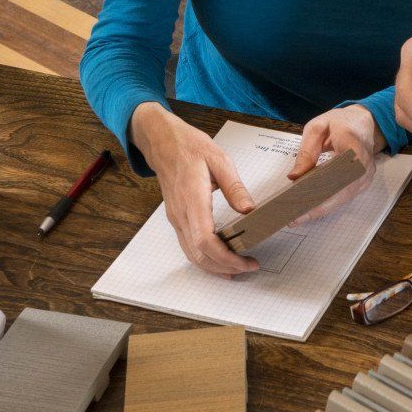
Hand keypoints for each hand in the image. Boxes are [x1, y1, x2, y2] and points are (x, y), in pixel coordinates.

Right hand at [129, 102, 258, 276]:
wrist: (163, 142)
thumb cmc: (190, 147)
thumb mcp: (219, 159)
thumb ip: (234, 187)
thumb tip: (249, 210)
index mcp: (192, 198)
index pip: (204, 240)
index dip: (225, 258)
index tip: (245, 262)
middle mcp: (181, 214)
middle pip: (198, 255)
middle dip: (225, 268)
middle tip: (249, 267)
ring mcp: (176, 218)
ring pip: (192, 255)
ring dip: (215, 267)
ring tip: (238, 268)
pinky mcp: (177, 219)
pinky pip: (189, 247)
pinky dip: (205, 259)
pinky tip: (221, 259)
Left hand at [288, 105, 383, 224]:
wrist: (364, 122)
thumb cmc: (341, 122)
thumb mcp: (317, 128)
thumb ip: (306, 152)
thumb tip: (294, 176)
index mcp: (353, 147)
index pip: (335, 174)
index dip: (317, 191)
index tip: (298, 201)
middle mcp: (364, 166)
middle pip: (339, 193)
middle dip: (315, 208)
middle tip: (292, 219)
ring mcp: (365, 177)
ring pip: (342, 199)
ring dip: (320, 209)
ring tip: (297, 217)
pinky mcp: (363, 183)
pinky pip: (344, 197)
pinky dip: (327, 204)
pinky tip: (310, 209)